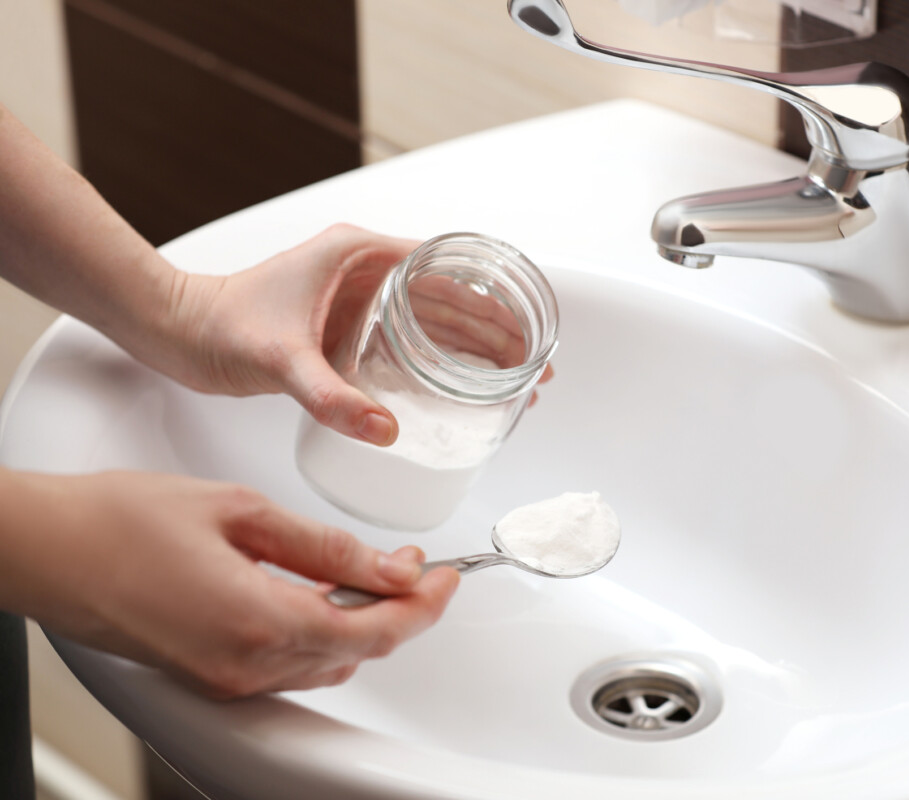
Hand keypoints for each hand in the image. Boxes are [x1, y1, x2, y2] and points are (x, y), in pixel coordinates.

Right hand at [1, 469, 459, 697]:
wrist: (44, 551)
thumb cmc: (124, 521)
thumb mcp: (243, 514)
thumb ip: (326, 548)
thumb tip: (391, 568)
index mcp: (262, 622)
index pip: (377, 631)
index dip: (424, 605)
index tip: (447, 574)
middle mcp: (248, 666)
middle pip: (358, 652)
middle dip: (400, 611)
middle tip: (416, 566)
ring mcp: (226, 678)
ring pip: (327, 663)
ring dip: (362, 624)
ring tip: (374, 574)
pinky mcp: (208, 675)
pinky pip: (289, 665)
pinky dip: (321, 634)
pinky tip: (321, 594)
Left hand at [143, 224, 553, 444]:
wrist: (176, 331)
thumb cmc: (219, 324)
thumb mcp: (280, 359)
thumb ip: (330, 396)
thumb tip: (384, 429)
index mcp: (360, 255)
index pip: (448, 270)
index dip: (493, 302)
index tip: (523, 333)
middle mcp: (366, 273)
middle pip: (452, 299)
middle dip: (496, 331)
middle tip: (532, 365)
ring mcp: (358, 302)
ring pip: (435, 322)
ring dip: (475, 348)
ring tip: (513, 379)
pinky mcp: (346, 331)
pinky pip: (408, 344)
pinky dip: (440, 362)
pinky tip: (461, 389)